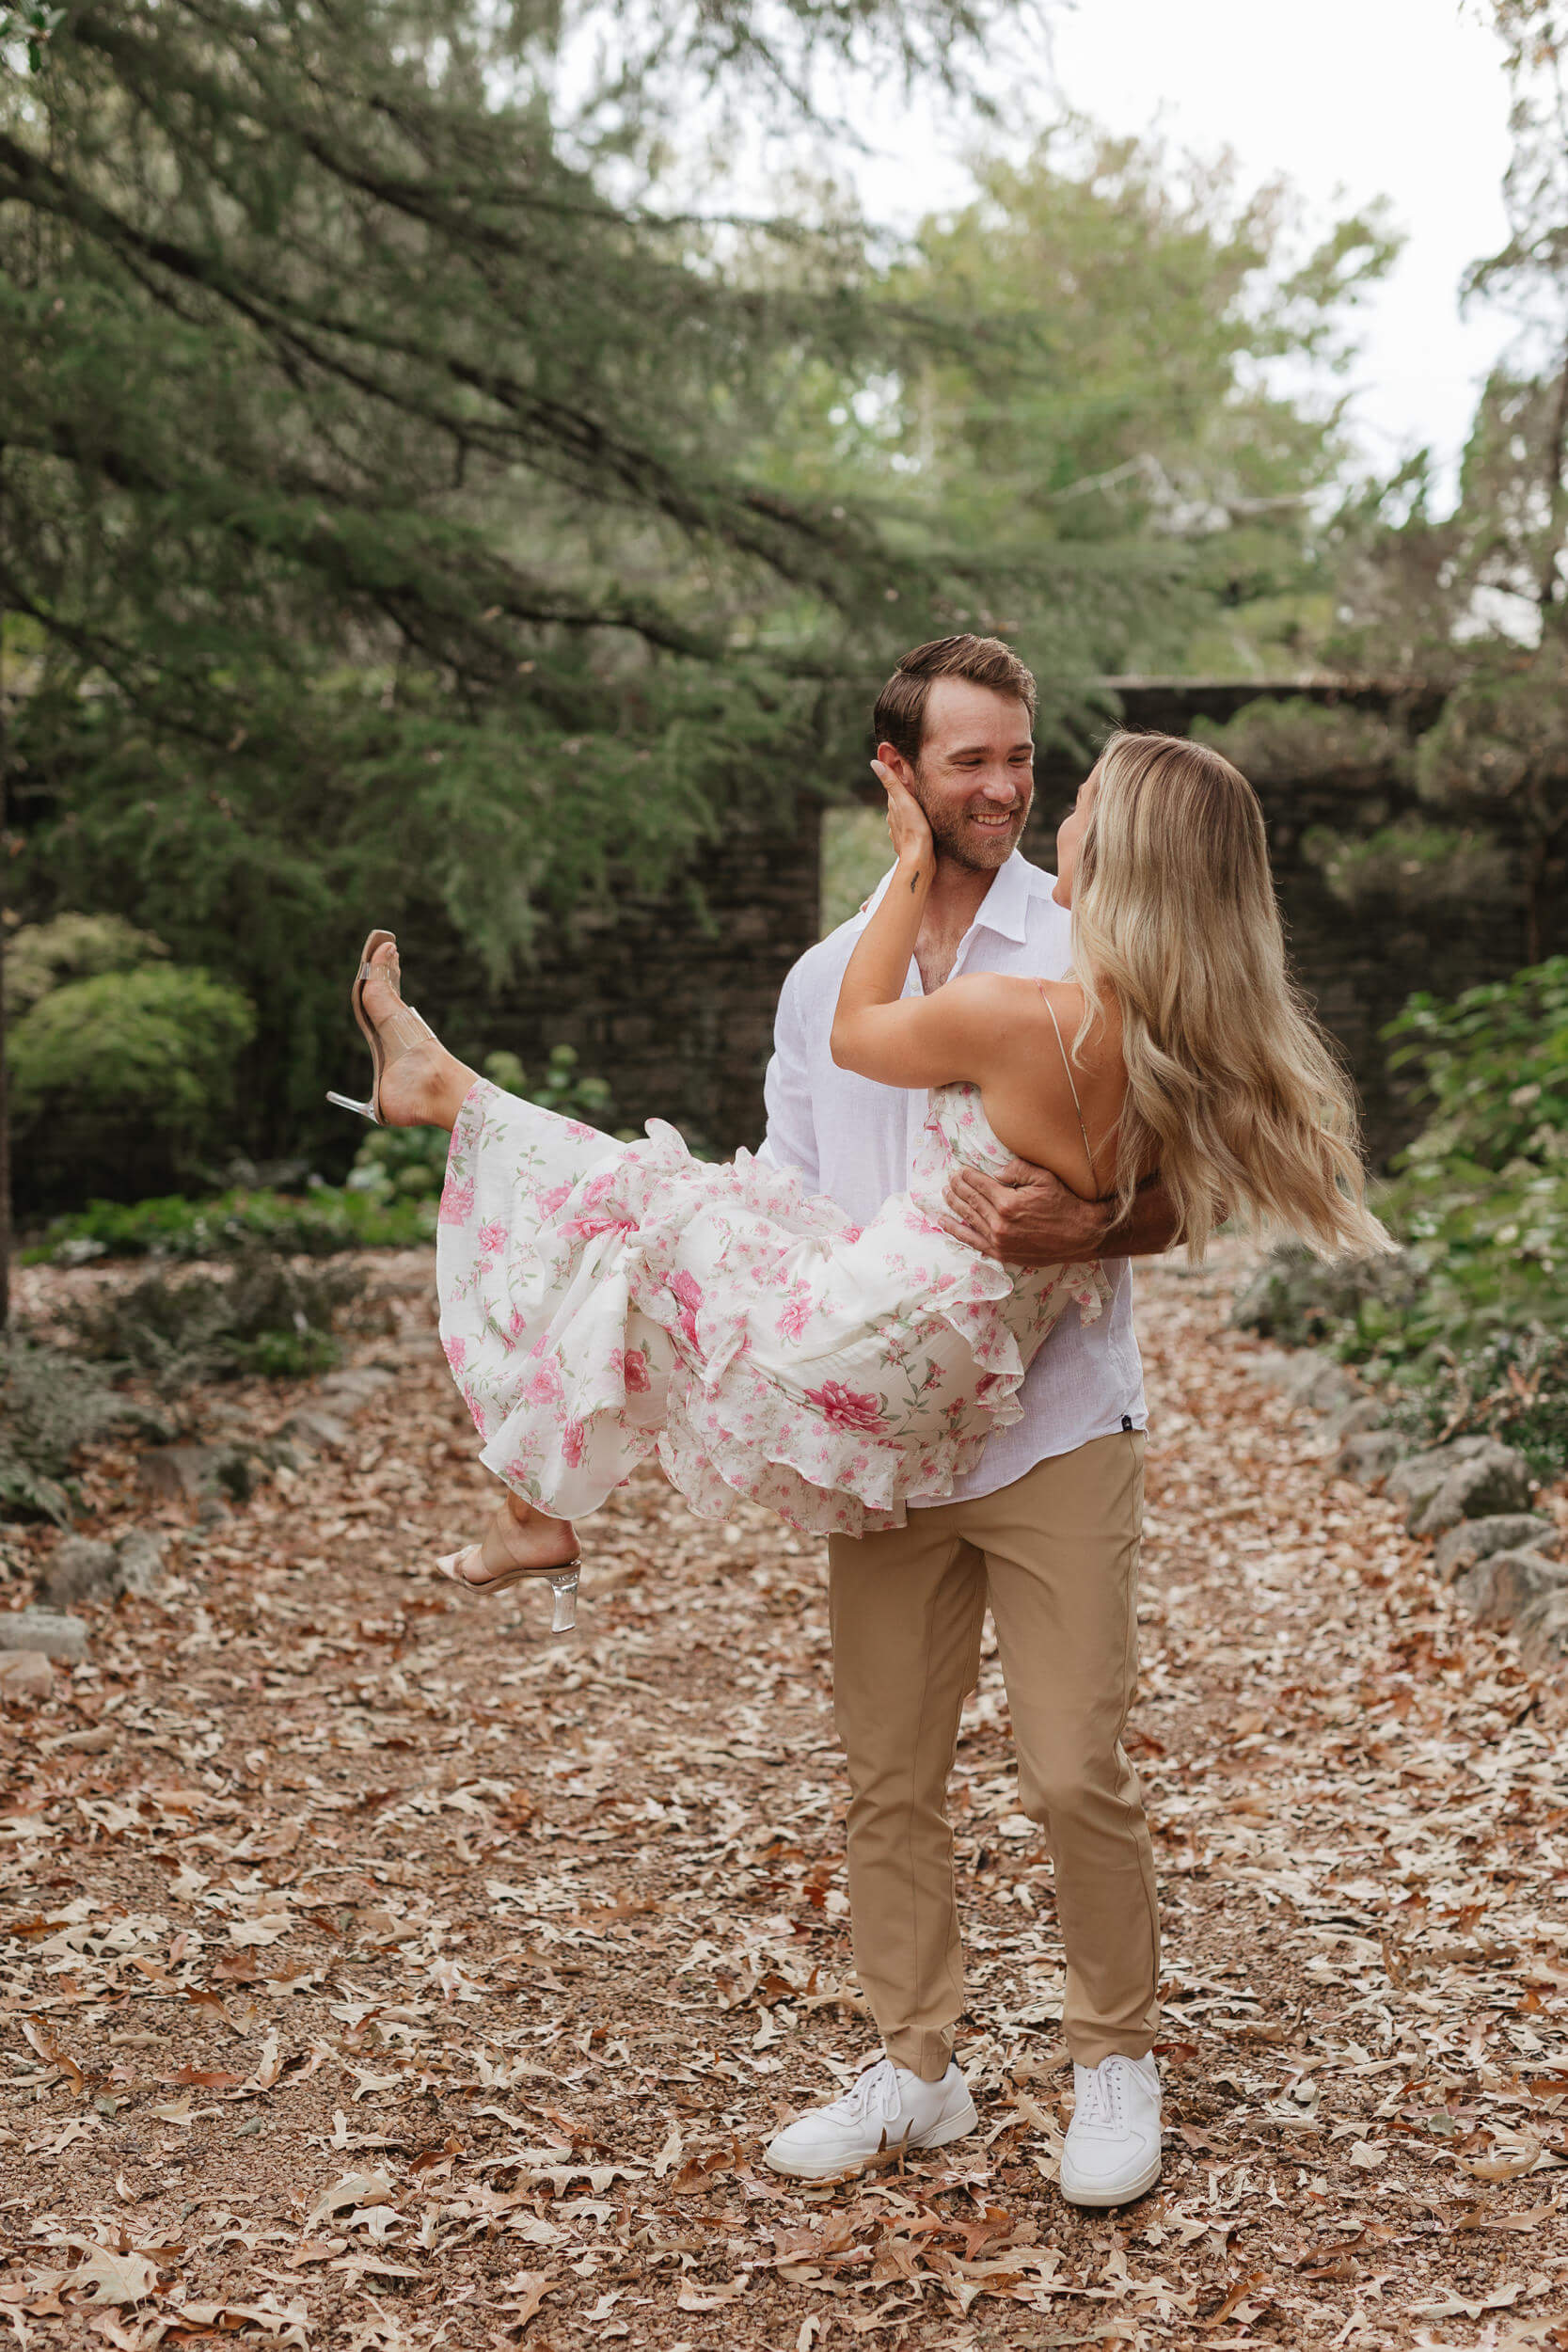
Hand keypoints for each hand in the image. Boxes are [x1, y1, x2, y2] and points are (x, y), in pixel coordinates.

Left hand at [872, 758, 932, 869]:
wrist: (919, 859)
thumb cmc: (915, 829)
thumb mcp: (905, 801)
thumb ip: (891, 782)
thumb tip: (874, 763)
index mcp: (893, 805)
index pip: (892, 788)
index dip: (896, 778)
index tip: (898, 768)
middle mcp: (893, 818)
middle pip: (897, 802)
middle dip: (903, 795)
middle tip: (912, 785)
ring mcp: (898, 832)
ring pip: (902, 816)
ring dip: (908, 810)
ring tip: (917, 805)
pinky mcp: (907, 842)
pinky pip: (908, 829)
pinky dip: (912, 824)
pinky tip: (919, 825)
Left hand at [942, 1157, 1113, 1265]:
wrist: (1081, 1236)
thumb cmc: (1065, 1205)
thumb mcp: (1044, 1178)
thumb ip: (1017, 1169)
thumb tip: (995, 1171)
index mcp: (1008, 1203)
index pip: (979, 1185)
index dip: (967, 1176)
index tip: (960, 1170)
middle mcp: (999, 1224)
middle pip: (971, 1201)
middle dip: (958, 1187)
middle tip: (950, 1179)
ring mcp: (999, 1241)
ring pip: (968, 1220)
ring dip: (954, 1205)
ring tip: (945, 1195)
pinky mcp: (1002, 1254)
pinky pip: (973, 1242)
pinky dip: (957, 1231)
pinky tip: (945, 1223)